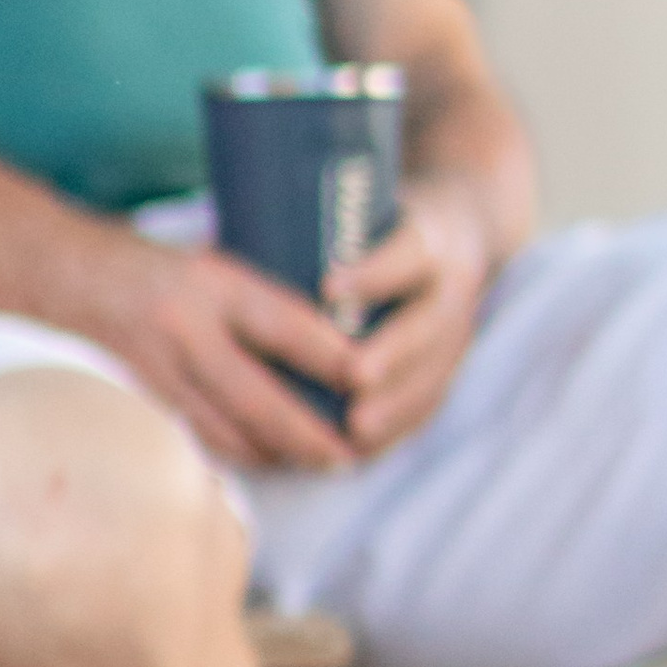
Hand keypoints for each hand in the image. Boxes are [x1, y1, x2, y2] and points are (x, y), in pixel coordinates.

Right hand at [73, 226, 361, 472]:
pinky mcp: (147, 401)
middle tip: (348, 457)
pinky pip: (203, 439)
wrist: (67, 275)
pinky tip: (275, 459)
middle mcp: (184, 330)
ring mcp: (160, 371)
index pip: (283, 323)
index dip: (329, 355)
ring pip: (229, 433)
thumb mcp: (215, 261)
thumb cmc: (156, 264)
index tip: (369, 377)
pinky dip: (244, 453)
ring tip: (323, 464)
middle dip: (308, 436)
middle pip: (258, 400)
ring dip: (279, 455)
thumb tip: (339, 340)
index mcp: (210, 283)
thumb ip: (265, 301)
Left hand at [332, 171, 503, 456]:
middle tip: (355, 377)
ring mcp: (460, 330)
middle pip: (430, 325)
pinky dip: (399, 430)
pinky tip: (364, 452)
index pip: (405, 252)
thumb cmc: (378, 224)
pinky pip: (430, 404)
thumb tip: (207, 249)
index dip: (373, 272)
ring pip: (435, 375)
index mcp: (426, 239)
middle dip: (393, 352)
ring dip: (397, 408)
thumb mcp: (359, 214)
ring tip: (355, 433)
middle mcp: (453, 285)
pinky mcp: (452, 366)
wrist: (457, 233)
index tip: (329, 286)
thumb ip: (306, 236)